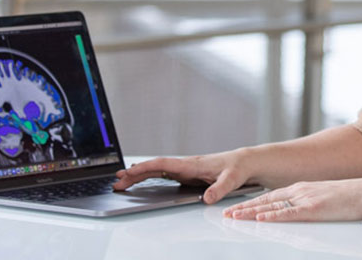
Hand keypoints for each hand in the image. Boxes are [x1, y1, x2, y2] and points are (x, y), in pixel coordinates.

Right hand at [112, 149, 251, 203]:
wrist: (245, 163)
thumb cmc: (238, 168)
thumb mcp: (231, 179)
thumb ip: (219, 189)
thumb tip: (207, 199)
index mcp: (191, 164)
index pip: (163, 164)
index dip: (145, 168)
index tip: (129, 172)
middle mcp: (185, 165)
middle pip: (154, 168)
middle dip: (135, 174)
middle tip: (117, 182)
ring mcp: (184, 169)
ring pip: (156, 171)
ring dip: (139, 175)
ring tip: (122, 181)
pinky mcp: (187, 174)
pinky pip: (163, 175)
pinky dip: (149, 177)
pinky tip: (140, 181)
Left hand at [223, 179, 361, 221]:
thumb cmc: (347, 197)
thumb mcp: (321, 197)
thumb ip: (306, 203)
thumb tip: (295, 211)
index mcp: (301, 188)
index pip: (270, 196)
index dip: (252, 202)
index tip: (237, 208)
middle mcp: (299, 191)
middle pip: (266, 200)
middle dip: (245, 207)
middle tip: (227, 214)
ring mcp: (305, 199)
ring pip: (272, 206)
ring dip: (252, 212)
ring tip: (235, 216)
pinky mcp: (313, 209)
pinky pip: (289, 213)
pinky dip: (273, 216)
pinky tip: (261, 218)